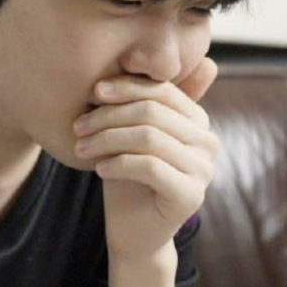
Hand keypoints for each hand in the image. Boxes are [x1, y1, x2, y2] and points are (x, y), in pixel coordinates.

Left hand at [72, 58, 219, 260]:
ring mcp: (204, 169)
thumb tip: (135, 55)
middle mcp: (208, 141)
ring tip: (81, 146)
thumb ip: (140, 99)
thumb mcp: (131, 133)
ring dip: (106, 139)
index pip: (161, 90)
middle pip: (152, 112)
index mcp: (197, 119)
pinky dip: (118, 163)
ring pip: (148, 137)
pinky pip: (149, 166)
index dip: (126, 87)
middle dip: (109, 115)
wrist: (134, 231)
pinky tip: (99, 169)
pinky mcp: (192, 194)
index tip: (93, 91)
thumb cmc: (129, 175)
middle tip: (78, 126)